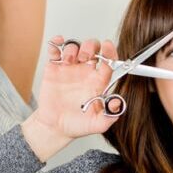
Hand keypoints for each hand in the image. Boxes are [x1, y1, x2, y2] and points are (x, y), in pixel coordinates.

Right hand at [21, 38, 118, 160]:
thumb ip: (110, 115)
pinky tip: (58, 44)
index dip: (110, 52)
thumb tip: (118, 102)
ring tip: (69, 59)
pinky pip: (56, 51)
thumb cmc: (77, 125)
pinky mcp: (54, 69)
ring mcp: (70, 69)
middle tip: (86, 55)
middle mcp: (86, 72)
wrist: (55, 128)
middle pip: (93, 49)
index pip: (108, 62)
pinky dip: (56, 44)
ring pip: (75, 47)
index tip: (108, 46)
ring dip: (73, 47)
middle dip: (91, 46)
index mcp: (99, 82)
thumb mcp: (97, 124)